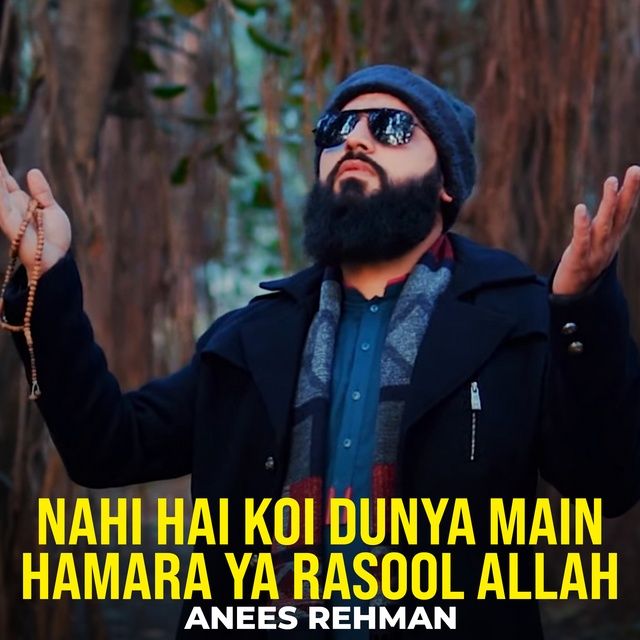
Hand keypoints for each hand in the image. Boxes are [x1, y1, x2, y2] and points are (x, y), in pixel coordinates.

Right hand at [0, 154, 70, 277]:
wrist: (57, 258)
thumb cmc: (55, 238)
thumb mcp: (52, 209)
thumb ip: (42, 192)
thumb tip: (32, 171)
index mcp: (21, 202)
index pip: (5, 180)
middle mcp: (11, 206)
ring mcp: (8, 214)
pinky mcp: (9, 223)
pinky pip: (1, 205)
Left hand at [552, 165, 639, 294]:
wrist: (573, 297)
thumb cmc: (584, 264)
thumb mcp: (599, 242)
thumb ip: (606, 223)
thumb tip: (614, 198)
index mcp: (613, 238)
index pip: (626, 212)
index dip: (633, 192)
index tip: (637, 170)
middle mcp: (608, 243)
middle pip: (621, 215)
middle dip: (629, 192)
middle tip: (635, 169)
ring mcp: (595, 252)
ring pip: (604, 225)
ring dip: (609, 203)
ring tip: (611, 181)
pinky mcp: (577, 259)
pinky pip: (581, 240)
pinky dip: (582, 224)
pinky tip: (581, 208)